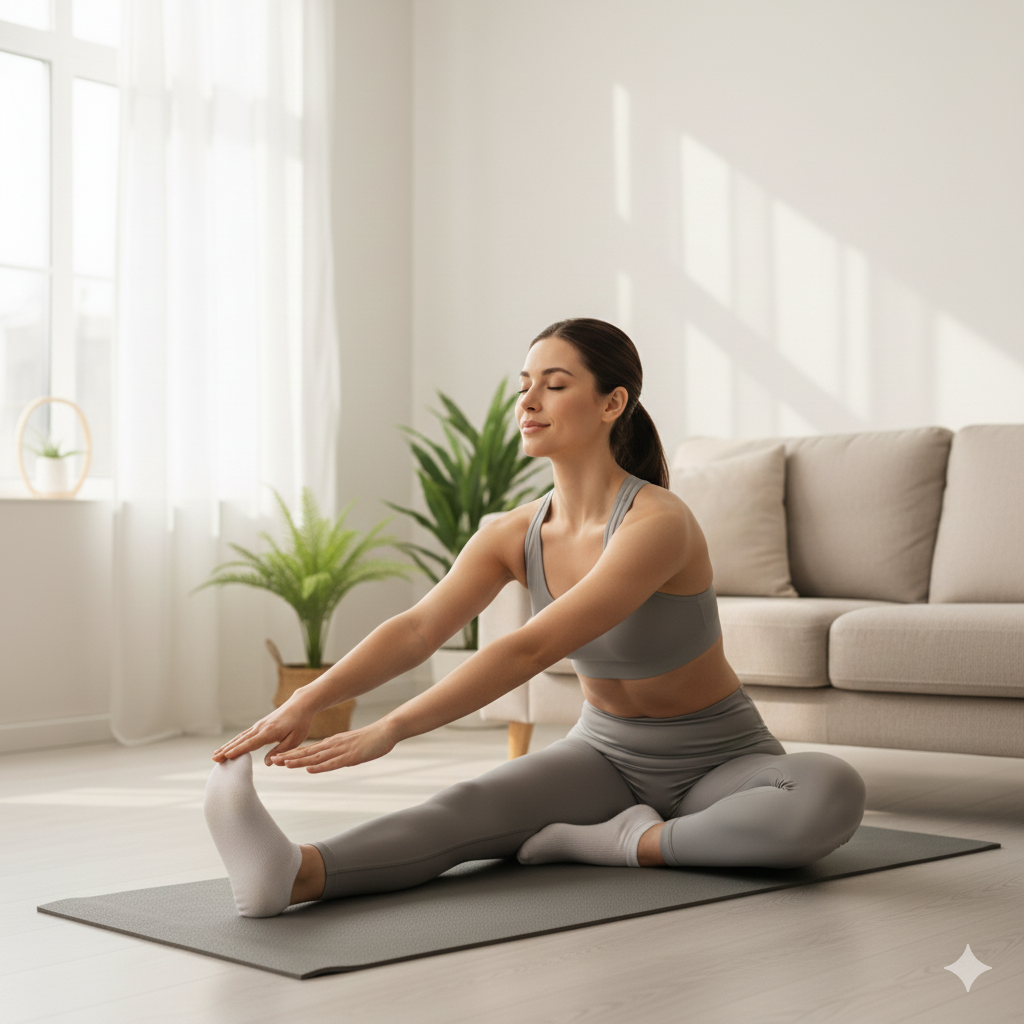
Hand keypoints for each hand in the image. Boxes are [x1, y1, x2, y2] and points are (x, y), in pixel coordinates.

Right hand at [212, 695, 315, 764]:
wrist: (300, 704)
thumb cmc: (300, 723)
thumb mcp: (295, 739)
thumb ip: (280, 751)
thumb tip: (267, 763)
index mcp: (269, 732)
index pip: (251, 743)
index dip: (238, 750)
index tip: (226, 756)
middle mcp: (261, 728)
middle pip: (241, 740)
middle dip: (227, 750)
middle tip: (214, 759)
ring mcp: (259, 726)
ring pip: (240, 737)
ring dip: (227, 746)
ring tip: (215, 755)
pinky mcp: (260, 725)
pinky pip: (244, 735)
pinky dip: (234, 742)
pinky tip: (228, 747)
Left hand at [269, 718, 398, 772]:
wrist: (386, 730)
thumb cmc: (371, 739)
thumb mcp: (350, 747)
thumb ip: (339, 754)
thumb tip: (331, 762)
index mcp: (333, 743)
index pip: (309, 750)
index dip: (293, 755)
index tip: (278, 758)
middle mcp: (334, 745)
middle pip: (308, 753)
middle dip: (290, 757)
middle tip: (272, 761)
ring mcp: (342, 750)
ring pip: (317, 757)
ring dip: (300, 761)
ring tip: (284, 764)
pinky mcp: (351, 756)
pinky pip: (333, 763)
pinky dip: (320, 767)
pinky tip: (310, 769)